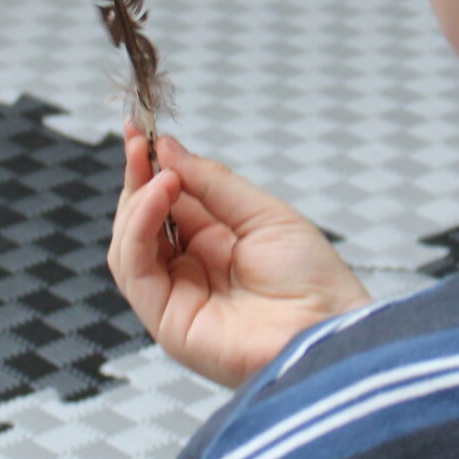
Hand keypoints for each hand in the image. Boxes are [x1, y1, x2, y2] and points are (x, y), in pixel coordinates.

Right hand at [109, 127, 368, 387]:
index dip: (149, 169)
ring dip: (137, 202)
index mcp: (214, 246)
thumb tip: (166, 149)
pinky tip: (160, 197)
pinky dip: (138, 230)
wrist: (331, 327)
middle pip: (140, 223)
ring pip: (128, 247)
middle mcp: (190, 272)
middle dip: (137, 180)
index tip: (138, 131)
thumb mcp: (262, 213)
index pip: (166, 204)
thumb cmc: (313, 278)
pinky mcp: (167, 322)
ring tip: (162, 175)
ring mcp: (176, 298)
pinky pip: (134, 271)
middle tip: (138, 143)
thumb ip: (211, 183)